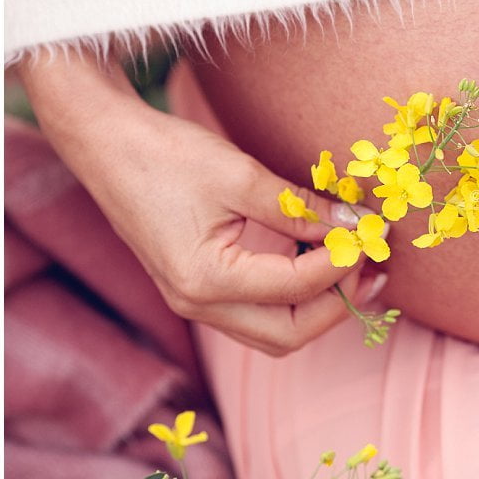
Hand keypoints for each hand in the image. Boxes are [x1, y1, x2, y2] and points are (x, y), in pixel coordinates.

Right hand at [18, 50, 381, 355]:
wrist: (106, 144)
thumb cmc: (165, 155)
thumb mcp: (241, 176)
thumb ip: (300, 209)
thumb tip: (356, 225)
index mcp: (205, 281)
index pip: (297, 289)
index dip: (343, 262)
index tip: (372, 232)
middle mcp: (198, 304)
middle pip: (288, 334)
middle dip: (338, 306)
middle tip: (371, 266)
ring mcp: (196, 302)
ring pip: (274, 329)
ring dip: (319, 305)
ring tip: (356, 266)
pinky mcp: (200, 287)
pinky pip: (259, 309)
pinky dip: (295, 294)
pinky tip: (319, 259)